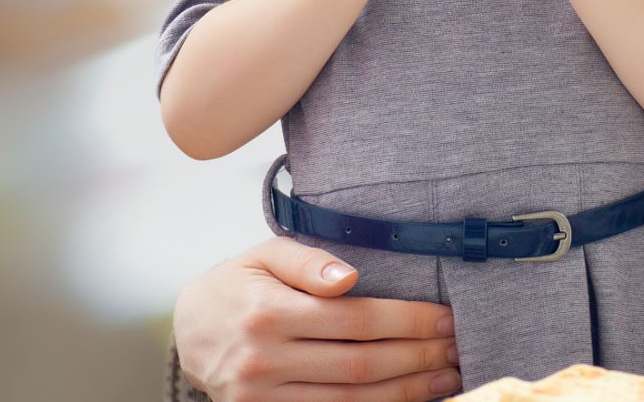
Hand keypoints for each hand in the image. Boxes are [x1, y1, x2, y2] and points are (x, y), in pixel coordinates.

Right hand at [172, 236, 459, 401]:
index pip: (356, 320)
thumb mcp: (265, 255)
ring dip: (404, 392)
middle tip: (455, 349)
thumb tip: (350, 277)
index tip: (445, 318)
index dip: (407, 321)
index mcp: (269, 312)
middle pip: (359, 365)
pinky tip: (406, 399)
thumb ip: (309, 261)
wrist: (187, 330)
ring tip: (445, 377)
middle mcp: (263, 358)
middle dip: (416, 357)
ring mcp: (260, 395)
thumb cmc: (239, 285)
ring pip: (348, 400)